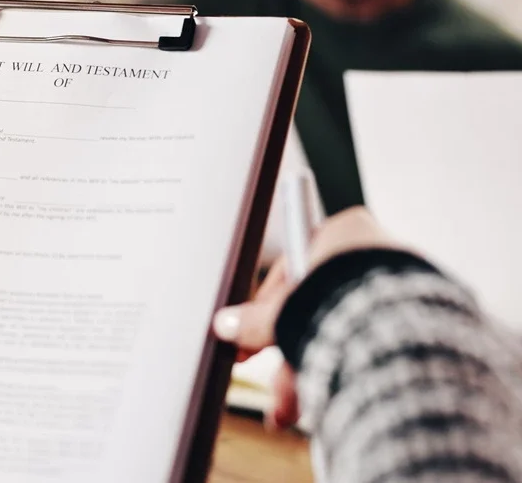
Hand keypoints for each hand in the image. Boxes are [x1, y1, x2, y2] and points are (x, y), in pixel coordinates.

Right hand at [213, 206, 401, 428]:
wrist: (405, 328)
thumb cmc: (344, 303)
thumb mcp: (283, 310)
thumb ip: (252, 320)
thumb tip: (223, 324)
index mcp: (342, 231)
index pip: (290, 269)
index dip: (264, 310)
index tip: (249, 342)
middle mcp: (373, 253)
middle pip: (316, 308)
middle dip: (289, 355)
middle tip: (273, 387)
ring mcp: (399, 286)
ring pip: (341, 333)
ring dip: (311, 373)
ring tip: (291, 411)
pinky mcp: (420, 320)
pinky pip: (368, 347)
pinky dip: (347, 373)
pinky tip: (330, 403)